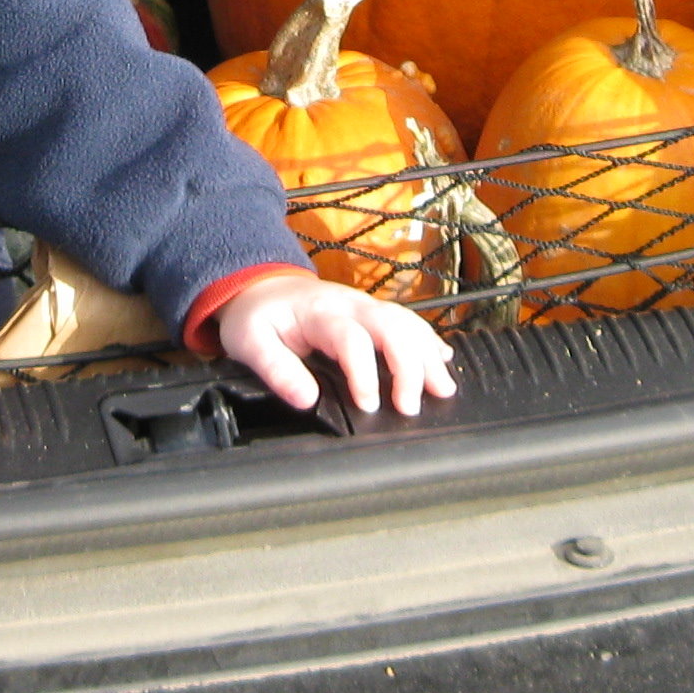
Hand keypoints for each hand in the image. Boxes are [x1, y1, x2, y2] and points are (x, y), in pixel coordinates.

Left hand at [208, 271, 456, 420]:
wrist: (259, 286)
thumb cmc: (256, 316)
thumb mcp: (249, 343)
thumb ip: (277, 370)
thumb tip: (307, 400)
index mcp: (320, 312)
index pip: (351, 339)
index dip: (364, 373)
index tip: (370, 406)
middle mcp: (350, 304)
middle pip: (391, 327)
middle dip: (409, 366)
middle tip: (411, 406)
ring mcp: (364, 306)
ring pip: (406, 323)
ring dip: (427, 355)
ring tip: (442, 388)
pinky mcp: (371, 313)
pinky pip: (407, 321)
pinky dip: (428, 340)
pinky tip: (444, 359)